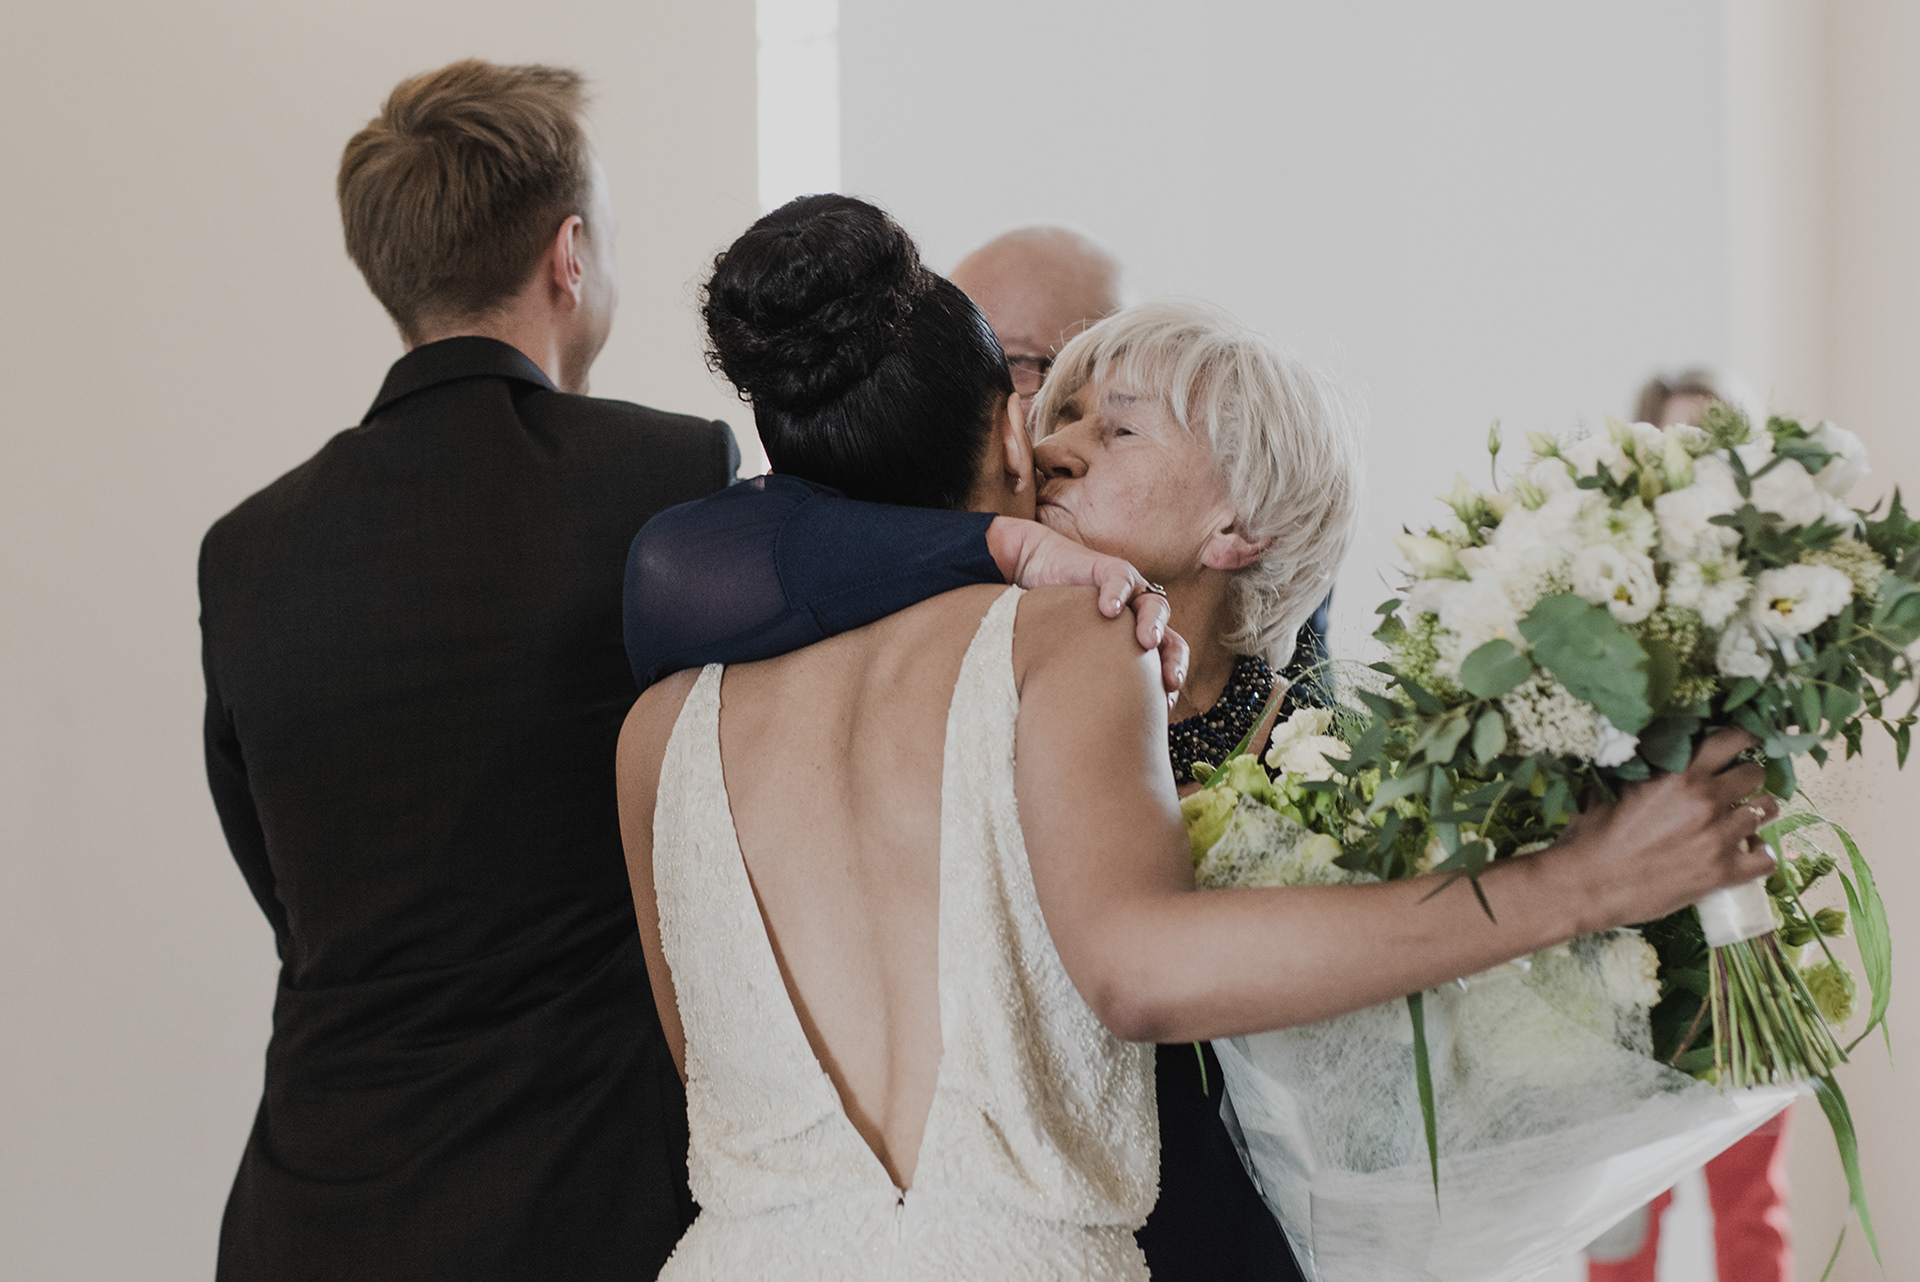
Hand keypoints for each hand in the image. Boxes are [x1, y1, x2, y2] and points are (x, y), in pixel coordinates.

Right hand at [986, 517, 1187, 698]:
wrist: (1031, 578)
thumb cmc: (1050, 627)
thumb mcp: (1069, 661)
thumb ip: (1082, 685)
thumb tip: (1076, 730)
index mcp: (1135, 645)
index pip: (1164, 666)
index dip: (1168, 684)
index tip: (1164, 707)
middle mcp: (1137, 619)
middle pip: (1172, 639)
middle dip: (1173, 659)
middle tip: (1169, 680)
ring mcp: (1127, 594)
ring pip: (1156, 605)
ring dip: (1154, 624)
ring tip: (1146, 642)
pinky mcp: (1107, 569)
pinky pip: (1121, 578)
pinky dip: (1117, 592)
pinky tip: (1108, 608)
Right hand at [1548, 729, 1780, 929]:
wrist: (1588, 885)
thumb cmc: (1593, 835)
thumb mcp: (1615, 787)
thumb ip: (1644, 768)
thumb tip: (1655, 752)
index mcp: (1679, 774)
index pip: (1732, 740)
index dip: (1743, 738)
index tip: (1743, 744)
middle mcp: (1706, 800)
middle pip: (1755, 774)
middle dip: (1747, 777)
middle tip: (1735, 787)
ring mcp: (1719, 838)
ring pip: (1768, 811)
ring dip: (1757, 812)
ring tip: (1743, 818)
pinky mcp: (1723, 873)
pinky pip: (1766, 860)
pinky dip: (1761, 856)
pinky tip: (1748, 853)